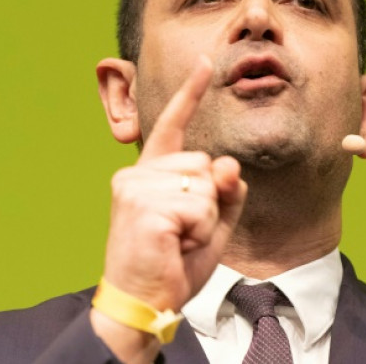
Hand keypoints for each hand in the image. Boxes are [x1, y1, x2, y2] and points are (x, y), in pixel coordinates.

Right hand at [91, 57, 246, 359]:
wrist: (144, 302)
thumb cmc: (174, 263)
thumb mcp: (212, 224)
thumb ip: (226, 192)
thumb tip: (229, 164)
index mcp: (150, 174)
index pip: (173, 126)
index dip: (190, 93)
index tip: (206, 62)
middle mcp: (137, 174)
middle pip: (205, 164)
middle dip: (209, 202)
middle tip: (182, 233)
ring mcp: (136, 188)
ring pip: (206, 186)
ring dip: (205, 220)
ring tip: (178, 240)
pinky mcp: (143, 207)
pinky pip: (201, 207)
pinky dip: (200, 231)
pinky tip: (175, 245)